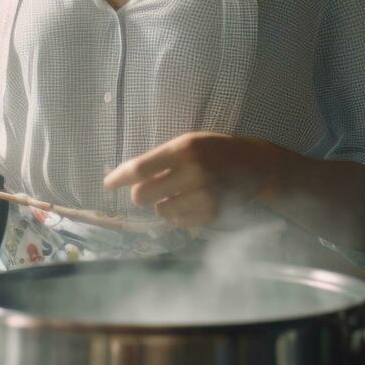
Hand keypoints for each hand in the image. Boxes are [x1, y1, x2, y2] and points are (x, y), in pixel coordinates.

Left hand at [101, 132, 283, 228]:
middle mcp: (193, 173)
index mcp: (185, 149)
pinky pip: (177, 221)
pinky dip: (178, 214)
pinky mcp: (211, 215)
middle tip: (149, 190)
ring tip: (179, 192)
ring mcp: (203, 196)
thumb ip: (161, 159)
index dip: (119, 178)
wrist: (257, 166)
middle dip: (140, 195)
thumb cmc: (216, 151)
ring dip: (162, 204)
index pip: (140, 168)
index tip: (107, 184)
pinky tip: (192, 202)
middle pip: (142, 195)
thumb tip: (125, 176)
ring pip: (159, 211)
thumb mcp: (190, 143)